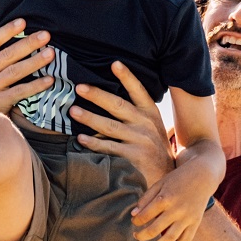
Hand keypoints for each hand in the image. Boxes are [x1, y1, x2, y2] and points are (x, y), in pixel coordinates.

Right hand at [0, 19, 55, 114]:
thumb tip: (25, 39)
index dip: (7, 30)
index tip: (23, 21)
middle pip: (7, 55)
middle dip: (28, 43)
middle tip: (46, 35)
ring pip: (14, 72)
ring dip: (34, 61)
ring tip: (51, 54)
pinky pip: (19, 92)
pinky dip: (36, 85)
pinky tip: (50, 80)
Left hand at [70, 61, 175, 187]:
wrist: (168, 176)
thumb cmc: (154, 148)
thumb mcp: (152, 126)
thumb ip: (136, 112)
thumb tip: (109, 95)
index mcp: (150, 112)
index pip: (138, 90)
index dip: (127, 76)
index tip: (114, 63)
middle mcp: (145, 124)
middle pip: (118, 105)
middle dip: (97, 95)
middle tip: (79, 87)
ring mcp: (140, 141)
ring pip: (109, 126)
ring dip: (89, 117)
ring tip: (73, 111)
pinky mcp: (134, 158)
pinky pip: (109, 147)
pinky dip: (93, 143)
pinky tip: (80, 138)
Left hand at [130, 158, 221, 240]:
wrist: (203, 176)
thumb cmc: (178, 179)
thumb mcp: (160, 184)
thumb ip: (146, 198)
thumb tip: (134, 215)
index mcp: (165, 198)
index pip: (145, 216)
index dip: (136, 222)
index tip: (134, 223)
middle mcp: (176, 210)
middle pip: (155, 229)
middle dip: (142, 236)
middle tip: (136, 236)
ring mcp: (187, 218)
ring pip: (170, 239)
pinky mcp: (196, 223)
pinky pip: (185, 240)